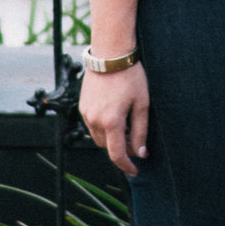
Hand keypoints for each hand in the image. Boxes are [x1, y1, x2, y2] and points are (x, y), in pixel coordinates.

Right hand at [82, 58, 149, 173]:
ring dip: (111, 137)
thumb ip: (141, 131)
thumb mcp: (142, 104)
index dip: (126, 166)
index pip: (117, 154)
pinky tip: (115, 113)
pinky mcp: (82, 106)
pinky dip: (103, 127)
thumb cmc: (130, 77)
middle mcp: (95, 120)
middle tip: (136, 140)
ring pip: (98, 137)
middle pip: (107, 147)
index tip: (135, 171)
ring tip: (126, 123)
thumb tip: (141, 153)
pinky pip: (92, 125)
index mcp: (111, 122)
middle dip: (121, 148)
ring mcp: (86, 113)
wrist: (109, 54)